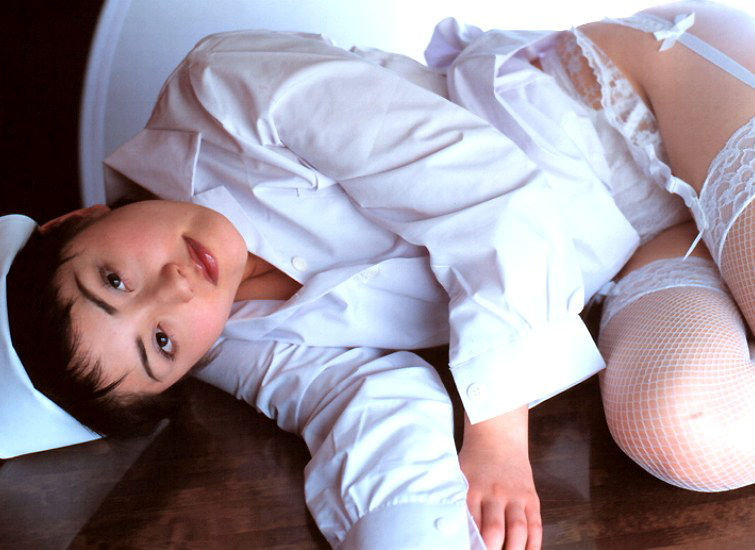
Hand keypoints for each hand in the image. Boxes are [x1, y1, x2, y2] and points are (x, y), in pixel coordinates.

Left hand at [459, 406, 541, 549]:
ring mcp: (515, 496)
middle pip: (494, 530)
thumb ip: (458, 503)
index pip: (470, 524)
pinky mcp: (531, 498)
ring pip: (518, 530)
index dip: (471, 543)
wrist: (498, 437)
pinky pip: (535, 525)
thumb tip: (451, 532)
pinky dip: (533, 543)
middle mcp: (494, 494)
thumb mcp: (459, 478)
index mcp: (472, 490)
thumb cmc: (474, 461)